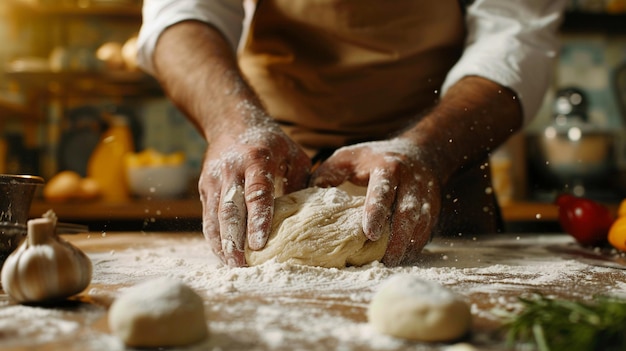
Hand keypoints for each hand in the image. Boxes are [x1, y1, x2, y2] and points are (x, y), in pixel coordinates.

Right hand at [199, 122, 310, 266]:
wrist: (231, 122)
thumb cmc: (270, 143)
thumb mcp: (293, 154)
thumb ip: (300, 182)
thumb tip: (310, 215)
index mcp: (257, 160)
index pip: (257, 194)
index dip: (258, 220)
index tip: (259, 244)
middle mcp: (232, 171)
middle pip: (230, 210)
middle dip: (234, 240)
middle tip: (242, 265)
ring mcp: (214, 180)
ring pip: (215, 216)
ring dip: (222, 243)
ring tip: (232, 266)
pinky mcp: (205, 188)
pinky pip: (208, 217)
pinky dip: (214, 238)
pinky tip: (224, 255)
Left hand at [311, 138, 440, 265]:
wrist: (420, 153)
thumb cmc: (374, 158)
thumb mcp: (348, 157)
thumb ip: (328, 174)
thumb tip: (309, 197)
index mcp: (387, 168)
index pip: (383, 191)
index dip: (376, 212)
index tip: (370, 234)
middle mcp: (410, 182)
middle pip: (408, 212)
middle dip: (398, 237)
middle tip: (385, 260)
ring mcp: (426, 196)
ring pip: (421, 224)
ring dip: (408, 245)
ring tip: (392, 263)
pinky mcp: (433, 209)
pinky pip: (427, 230)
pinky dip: (415, 245)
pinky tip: (403, 257)